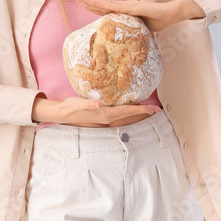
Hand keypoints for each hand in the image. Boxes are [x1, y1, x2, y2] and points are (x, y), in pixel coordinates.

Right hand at [33, 94, 160, 127]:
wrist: (63, 114)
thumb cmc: (71, 107)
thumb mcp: (78, 104)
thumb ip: (88, 104)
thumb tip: (99, 104)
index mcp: (105, 113)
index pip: (127, 111)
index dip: (141, 109)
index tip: (153, 109)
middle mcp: (108, 117)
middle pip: (129, 113)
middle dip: (143, 111)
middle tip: (157, 109)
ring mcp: (106, 116)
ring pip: (125, 114)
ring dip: (137, 111)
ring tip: (148, 108)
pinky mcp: (103, 114)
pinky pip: (119, 112)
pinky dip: (128, 109)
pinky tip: (130, 106)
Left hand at [75, 0, 205, 31]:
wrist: (170, 13)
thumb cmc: (158, 21)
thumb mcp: (142, 30)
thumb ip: (135, 34)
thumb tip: (133, 48)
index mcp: (125, 13)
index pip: (107, 11)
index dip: (96, 9)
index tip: (85, 6)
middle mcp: (125, 7)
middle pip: (103, 6)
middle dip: (89, 3)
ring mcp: (128, 6)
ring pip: (106, 4)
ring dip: (93, 2)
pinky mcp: (133, 7)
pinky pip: (117, 7)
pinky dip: (106, 5)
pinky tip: (96, 2)